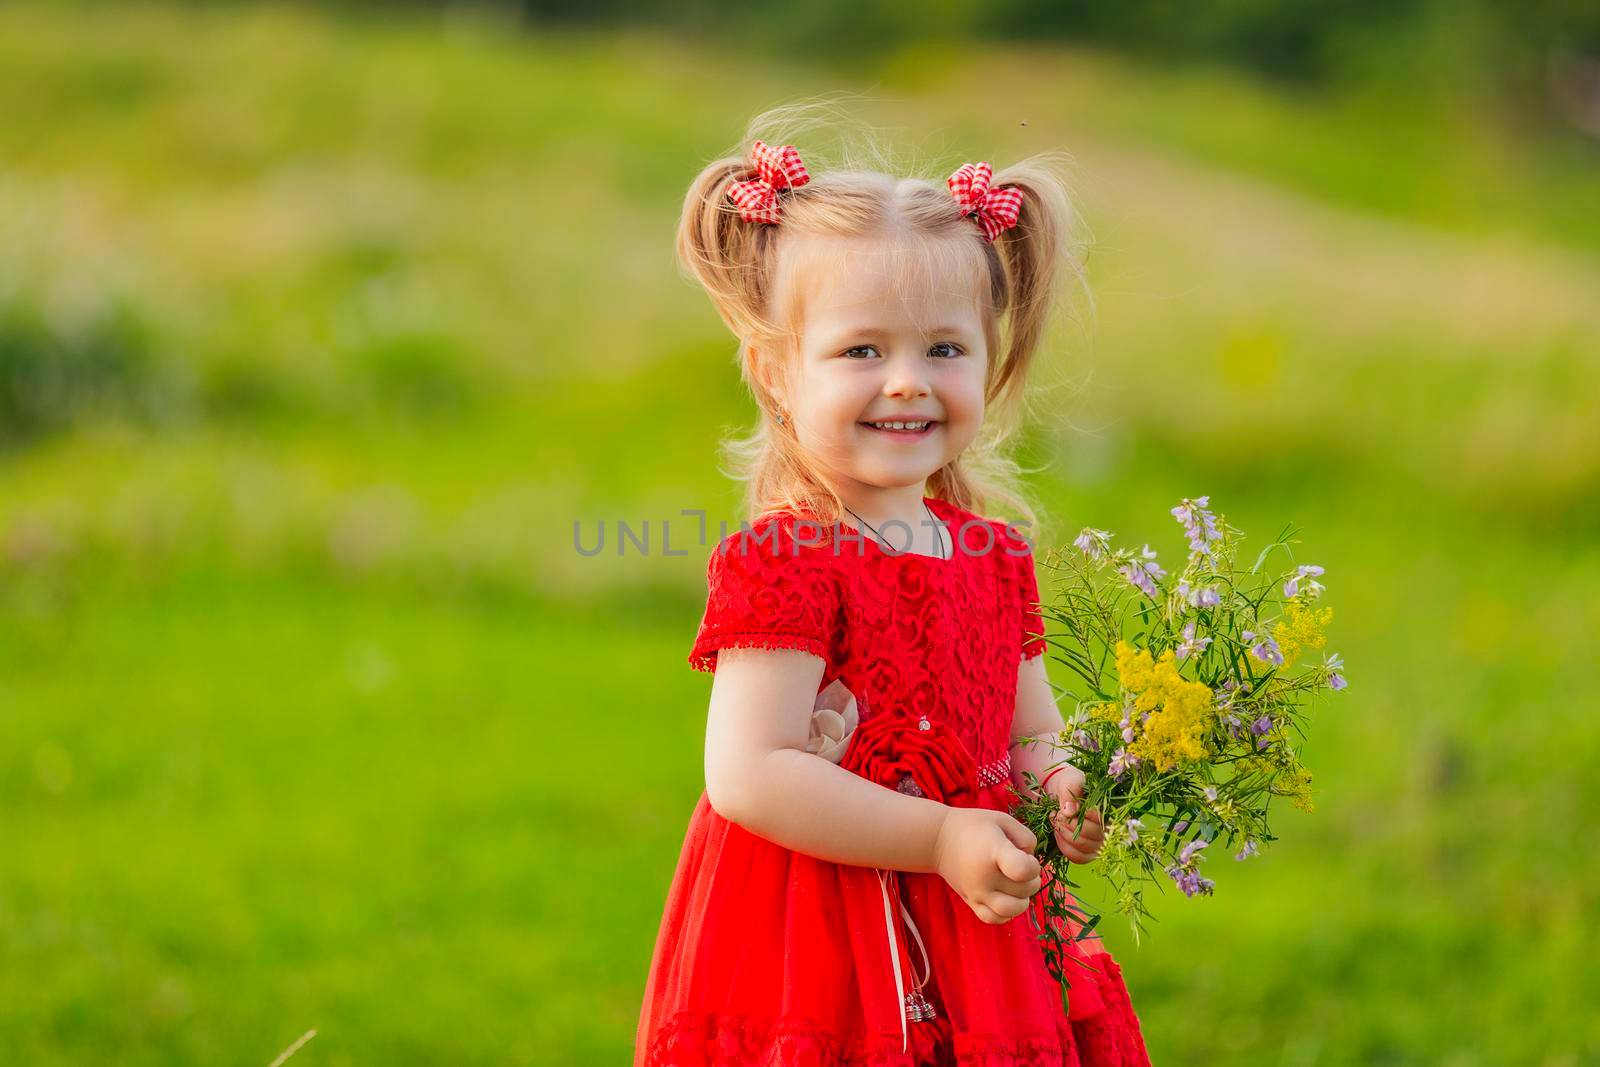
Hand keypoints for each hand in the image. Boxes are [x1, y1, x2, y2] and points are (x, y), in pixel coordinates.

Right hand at [933, 807, 1042, 924]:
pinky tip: (1006, 897)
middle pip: (1023, 890)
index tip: (1027, 858)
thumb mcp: (1002, 819)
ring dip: (1022, 900)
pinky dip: (1006, 913)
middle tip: (1023, 867)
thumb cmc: (974, 826)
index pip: (1022, 870)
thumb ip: (1026, 837)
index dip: (1033, 866)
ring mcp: (976, 893)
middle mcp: (984, 877)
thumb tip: (1032, 861)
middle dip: (1032, 880)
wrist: (939, 840)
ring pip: (1011, 910)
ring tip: (1017, 886)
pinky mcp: (971, 903)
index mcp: (993, 852)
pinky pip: (994, 919)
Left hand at [1041, 763, 1104, 863]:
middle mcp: (1107, 828)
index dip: (1083, 815)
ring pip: (1083, 847)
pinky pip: (1078, 857)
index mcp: (1108, 809)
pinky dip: (1064, 846)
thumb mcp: (1070, 781)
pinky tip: (1058, 833)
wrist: (1060, 792)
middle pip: (1093, 835)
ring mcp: (1098, 843)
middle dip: (1070, 824)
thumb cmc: (1069, 785)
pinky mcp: (1087, 853)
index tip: (1067, 808)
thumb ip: (1071, 791)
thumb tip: (1070, 810)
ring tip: (1056, 821)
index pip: (1101, 819)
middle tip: (1058, 814)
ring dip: (1064, 834)